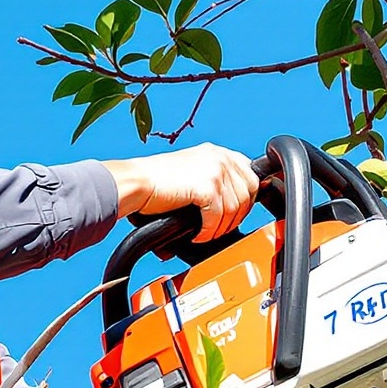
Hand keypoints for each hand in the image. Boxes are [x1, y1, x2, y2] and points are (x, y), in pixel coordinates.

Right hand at [104, 143, 259, 241]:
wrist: (136, 182)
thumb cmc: (157, 182)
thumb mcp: (193, 171)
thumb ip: (214, 179)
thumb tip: (233, 203)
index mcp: (218, 153)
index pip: (250, 176)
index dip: (246, 200)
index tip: (236, 214)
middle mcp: (220, 158)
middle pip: (248, 193)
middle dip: (237, 216)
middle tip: (221, 229)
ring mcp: (215, 171)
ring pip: (235, 208)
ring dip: (221, 227)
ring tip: (207, 234)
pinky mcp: (207, 187)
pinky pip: (218, 217)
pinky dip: (209, 231)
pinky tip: (198, 234)